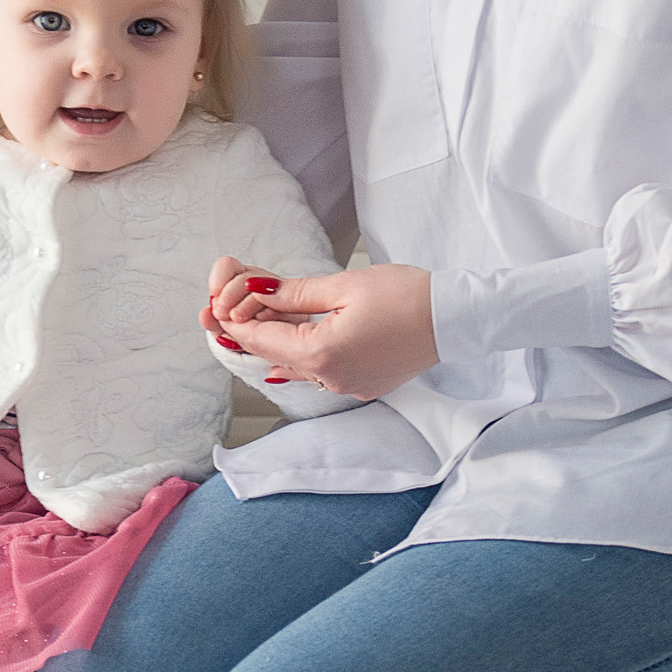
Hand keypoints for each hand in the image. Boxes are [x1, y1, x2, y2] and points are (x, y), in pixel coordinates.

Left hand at [209, 262, 437, 399]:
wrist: (455, 318)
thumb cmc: (407, 296)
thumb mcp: (344, 285)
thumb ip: (294, 293)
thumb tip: (256, 291)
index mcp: (323, 355)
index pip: (262, 341)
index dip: (235, 323)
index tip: (216, 306)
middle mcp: (332, 379)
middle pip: (276, 355)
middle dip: (251, 330)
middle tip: (227, 308)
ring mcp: (348, 386)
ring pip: (297, 364)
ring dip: (278, 340)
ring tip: (260, 314)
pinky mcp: (363, 383)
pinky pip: (320, 371)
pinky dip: (304, 352)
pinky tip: (293, 336)